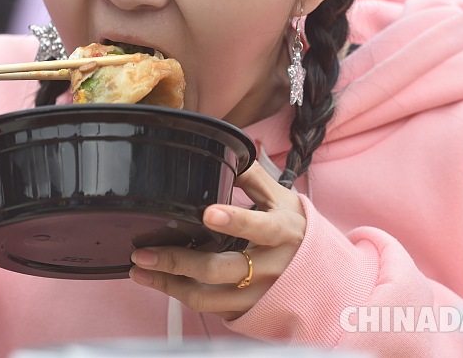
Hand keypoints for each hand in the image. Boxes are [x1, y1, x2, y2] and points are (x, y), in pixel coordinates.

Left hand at [128, 162, 305, 320]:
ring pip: (208, 296)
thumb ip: (253, 177)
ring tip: (139, 270)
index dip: (235, 220)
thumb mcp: (283, 200)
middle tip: (143, 253)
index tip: (207, 213)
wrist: (324, 278)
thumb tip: (227, 150)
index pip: (260, 227)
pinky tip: (160, 281)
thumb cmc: (296, 232)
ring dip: (168, 285)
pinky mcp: (247, 312)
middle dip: (177, 262)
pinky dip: (181, 294)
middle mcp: (271, 268)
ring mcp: (258, 295)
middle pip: (220, 269)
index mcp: (282, 232)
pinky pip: (209, 307)